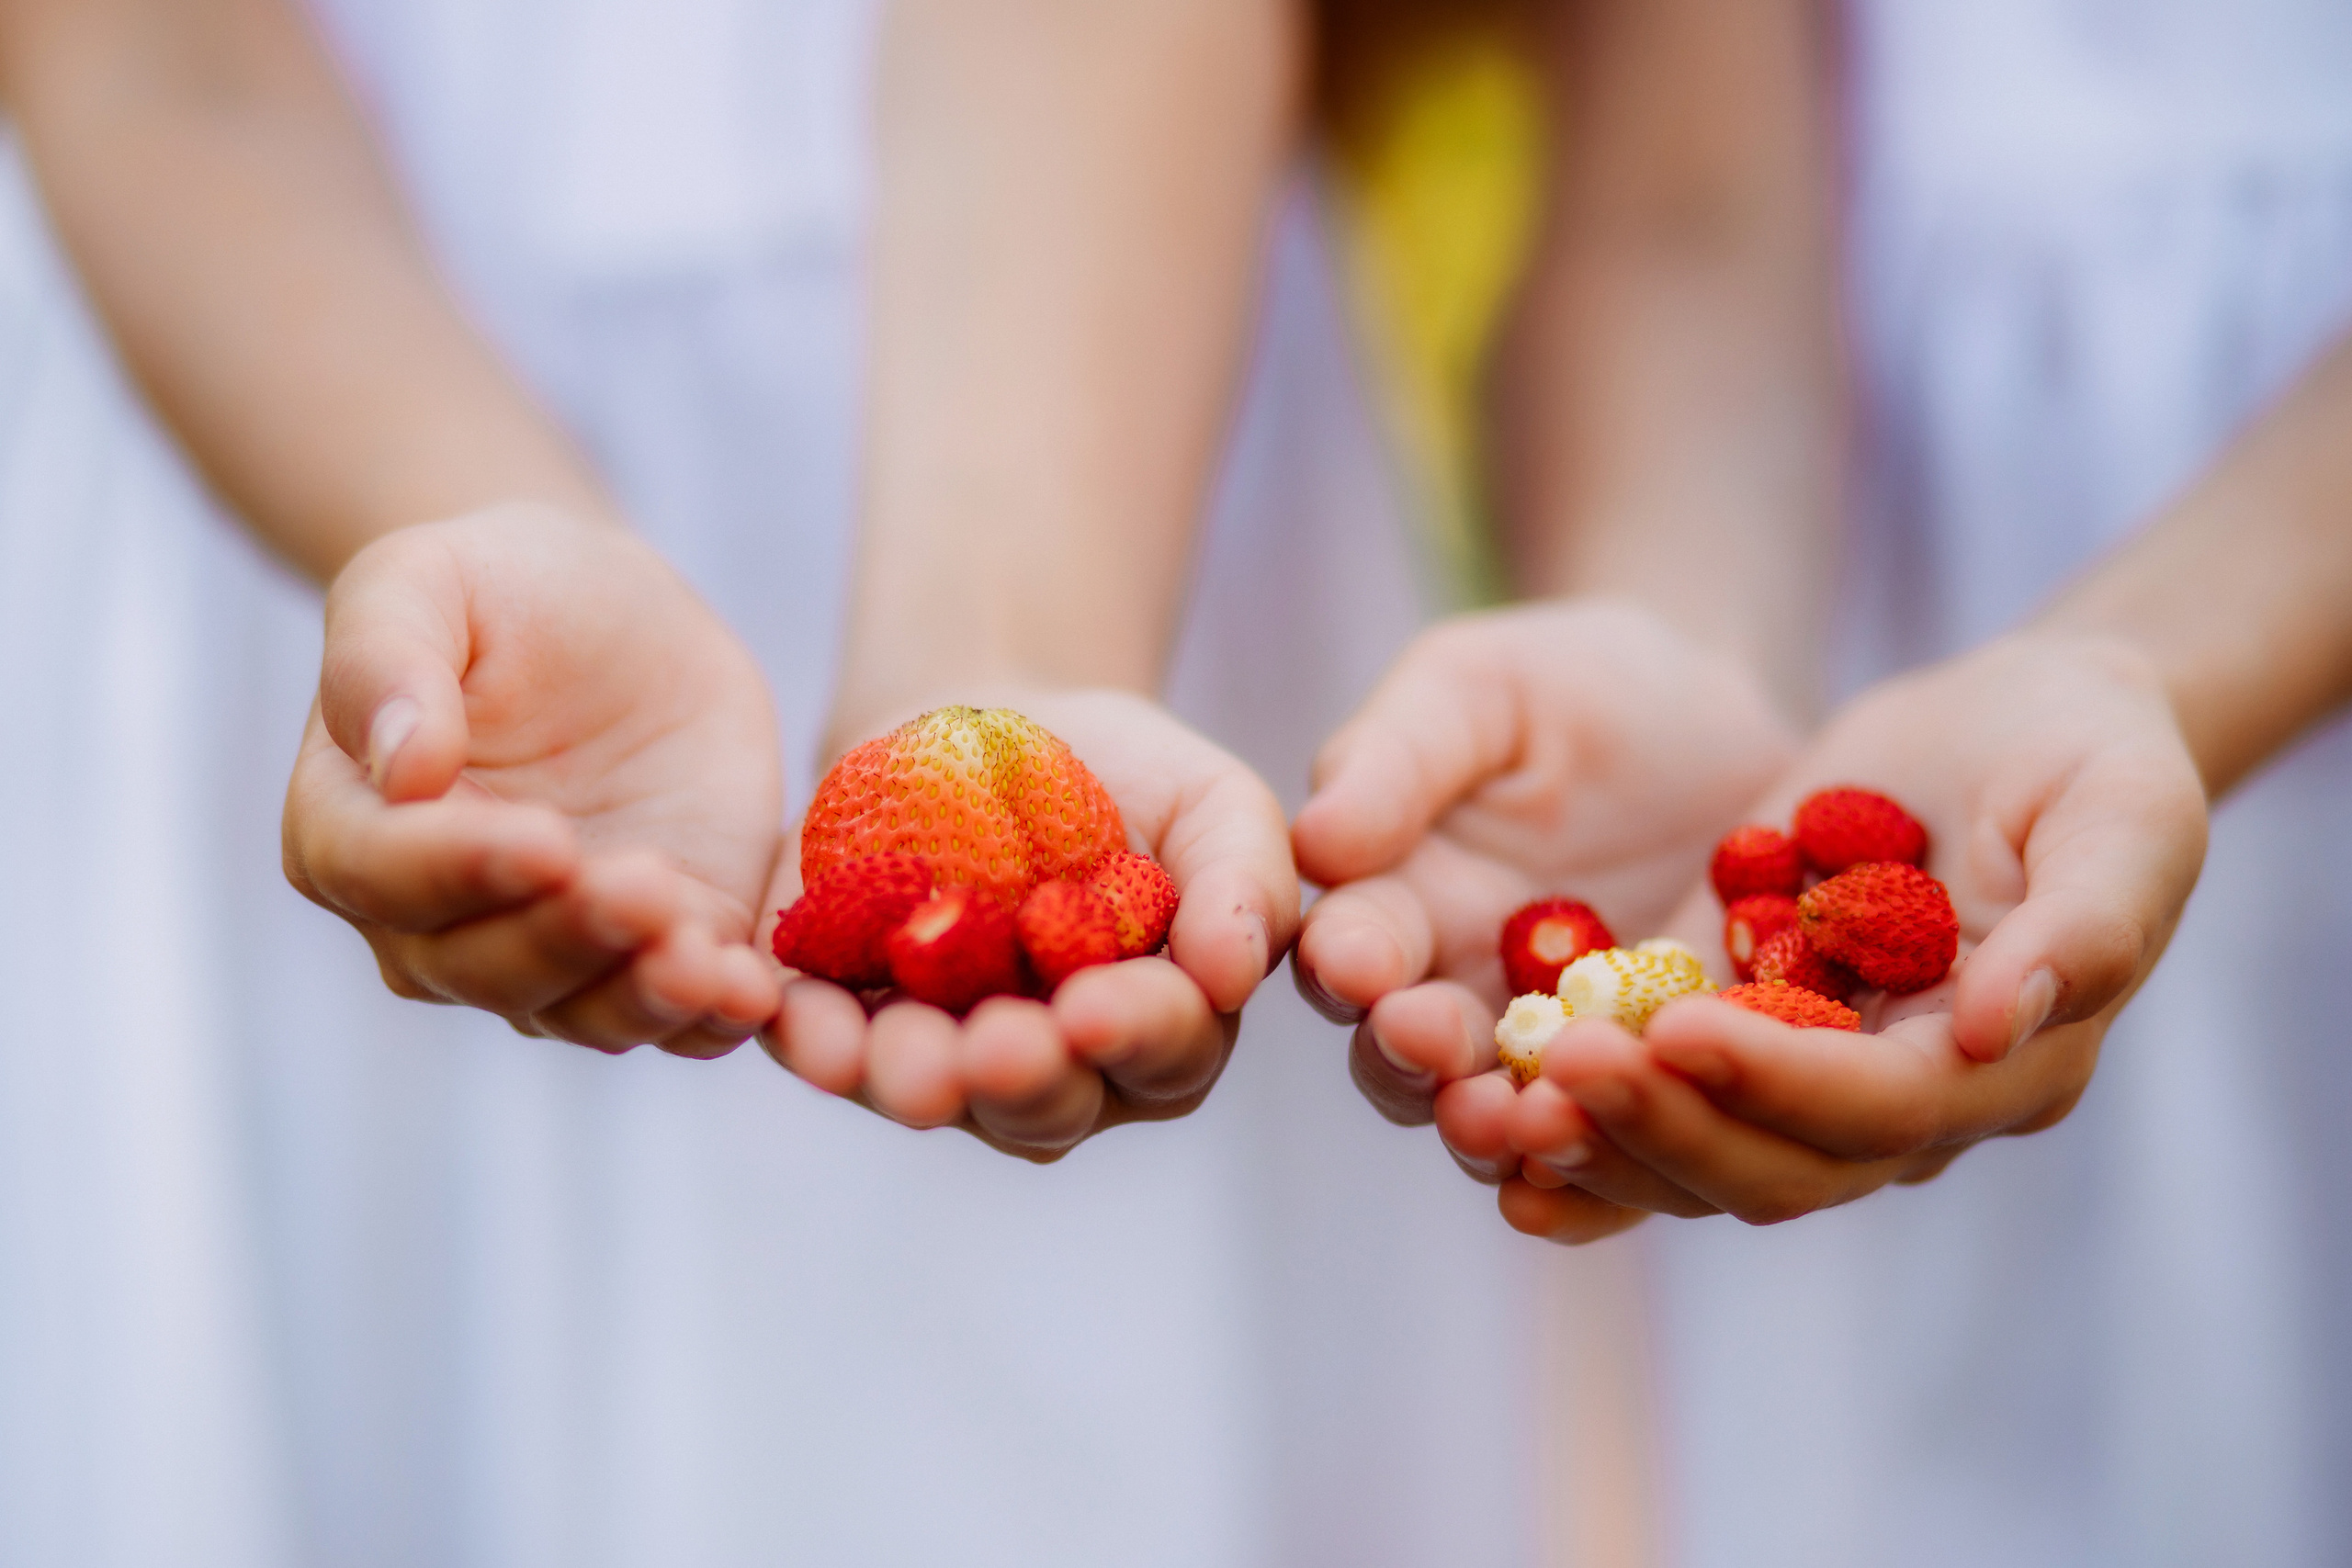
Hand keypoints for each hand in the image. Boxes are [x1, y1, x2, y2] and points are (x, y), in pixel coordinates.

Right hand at [283, 502, 784, 1055]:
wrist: (614, 617)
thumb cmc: (496, 589)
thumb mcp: (422, 580)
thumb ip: (384, 661)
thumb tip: (400, 767)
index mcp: (351, 830)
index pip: (387, 874)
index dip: (463, 868)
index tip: (546, 842)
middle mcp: (436, 922)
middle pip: (487, 964)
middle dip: (569, 937)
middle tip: (642, 891)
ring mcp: (550, 953)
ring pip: (582, 1009)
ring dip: (643, 997)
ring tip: (707, 966)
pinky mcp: (657, 955)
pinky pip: (679, 1017)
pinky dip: (714, 1020)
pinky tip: (759, 1000)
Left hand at [760, 688, 1296, 1159]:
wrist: (983, 722)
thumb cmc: (1128, 774)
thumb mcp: (1213, 804)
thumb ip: (1243, 879)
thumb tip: (1233, 969)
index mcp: (1161, 1029)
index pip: (1163, 1049)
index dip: (1132, 1033)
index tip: (1094, 1010)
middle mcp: (1057, 1070)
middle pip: (1045, 1104)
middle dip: (1017, 1079)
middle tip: (992, 1052)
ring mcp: (947, 1057)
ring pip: (934, 1093)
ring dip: (910, 1080)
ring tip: (895, 1055)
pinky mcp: (848, 1019)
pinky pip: (826, 1045)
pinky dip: (811, 1038)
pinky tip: (798, 1021)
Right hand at [1289, 602, 1796, 1239]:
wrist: (1734, 720)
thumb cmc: (1584, 685)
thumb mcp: (1480, 687)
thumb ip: (1397, 755)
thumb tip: (1314, 840)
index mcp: (1397, 904)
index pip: (1348, 952)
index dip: (1346, 963)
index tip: (1355, 962)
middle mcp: (1460, 995)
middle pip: (1409, 1062)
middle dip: (1415, 1060)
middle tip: (1434, 1043)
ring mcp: (1559, 1052)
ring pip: (1507, 1125)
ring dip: (1505, 1132)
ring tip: (1526, 1118)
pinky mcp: (1659, 1085)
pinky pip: (1627, 1151)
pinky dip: (1615, 1172)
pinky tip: (1622, 1159)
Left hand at [1493, 631, 2209, 1238]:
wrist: (2015, 725)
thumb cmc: (2090, 752)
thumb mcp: (2123, 808)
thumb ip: (2089, 919)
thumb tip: (1998, 1026)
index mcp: (2002, 1069)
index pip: (1882, 1110)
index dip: (1778, 1082)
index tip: (1676, 1031)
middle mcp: (1900, 1104)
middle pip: (1774, 1166)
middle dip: (1664, 1127)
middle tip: (1557, 1070)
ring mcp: (1806, 1076)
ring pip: (1697, 1158)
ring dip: (1600, 1141)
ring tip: (1494, 1106)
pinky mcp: (1732, 1029)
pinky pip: (1651, 1102)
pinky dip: (1577, 1117)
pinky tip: (1484, 1101)